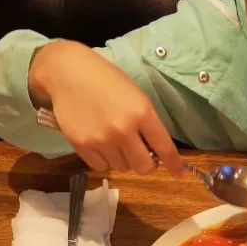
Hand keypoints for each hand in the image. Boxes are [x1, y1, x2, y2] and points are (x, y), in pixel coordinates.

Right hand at [29, 40, 183, 175]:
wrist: (67, 72)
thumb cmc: (106, 81)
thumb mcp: (136, 96)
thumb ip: (148, 123)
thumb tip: (157, 151)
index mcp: (142, 113)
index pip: (164, 148)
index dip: (174, 164)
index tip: (179, 174)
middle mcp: (123, 129)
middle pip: (143, 167)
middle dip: (145, 163)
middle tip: (140, 154)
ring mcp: (101, 139)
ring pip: (122, 167)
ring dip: (123, 159)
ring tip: (114, 140)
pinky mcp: (82, 145)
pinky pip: (101, 166)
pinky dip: (104, 160)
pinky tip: (100, 143)